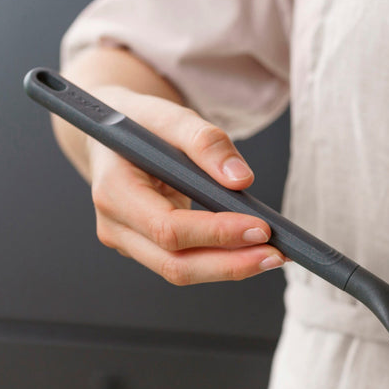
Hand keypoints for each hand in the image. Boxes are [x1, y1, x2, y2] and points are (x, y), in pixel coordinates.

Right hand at [85, 85, 284, 283]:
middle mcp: (115, 225)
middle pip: (176, 264)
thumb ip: (206, 142)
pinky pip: (187, 264)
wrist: (115, 138)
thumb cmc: (143, 125)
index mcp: (113, 190)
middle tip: (275, 255)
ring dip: (232, 268)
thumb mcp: (171, 116)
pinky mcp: (146, 250)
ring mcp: (128, 243)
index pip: (168, 227)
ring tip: (273, 256)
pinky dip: (223, 261)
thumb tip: (240, 179)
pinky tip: (255, 252)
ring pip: (182, 272)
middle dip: (231, 264)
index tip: (261, 227)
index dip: (217, 233)